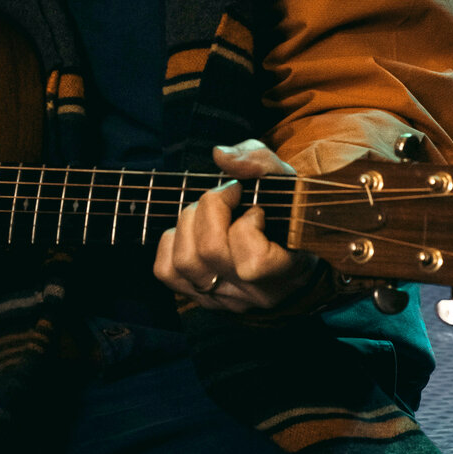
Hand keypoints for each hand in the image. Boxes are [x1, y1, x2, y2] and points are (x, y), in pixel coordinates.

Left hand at [154, 139, 316, 311]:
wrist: (286, 249)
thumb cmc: (284, 212)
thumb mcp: (283, 181)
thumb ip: (258, 162)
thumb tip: (220, 156)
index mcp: (285, 271)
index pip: (252, 262)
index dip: (247, 224)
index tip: (255, 207)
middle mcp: (253, 292)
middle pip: (210, 251)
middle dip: (210, 208)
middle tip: (225, 196)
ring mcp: (224, 297)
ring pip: (185, 260)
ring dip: (189, 222)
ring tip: (207, 212)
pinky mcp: (198, 294)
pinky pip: (166, 270)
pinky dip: (171, 242)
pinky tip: (192, 232)